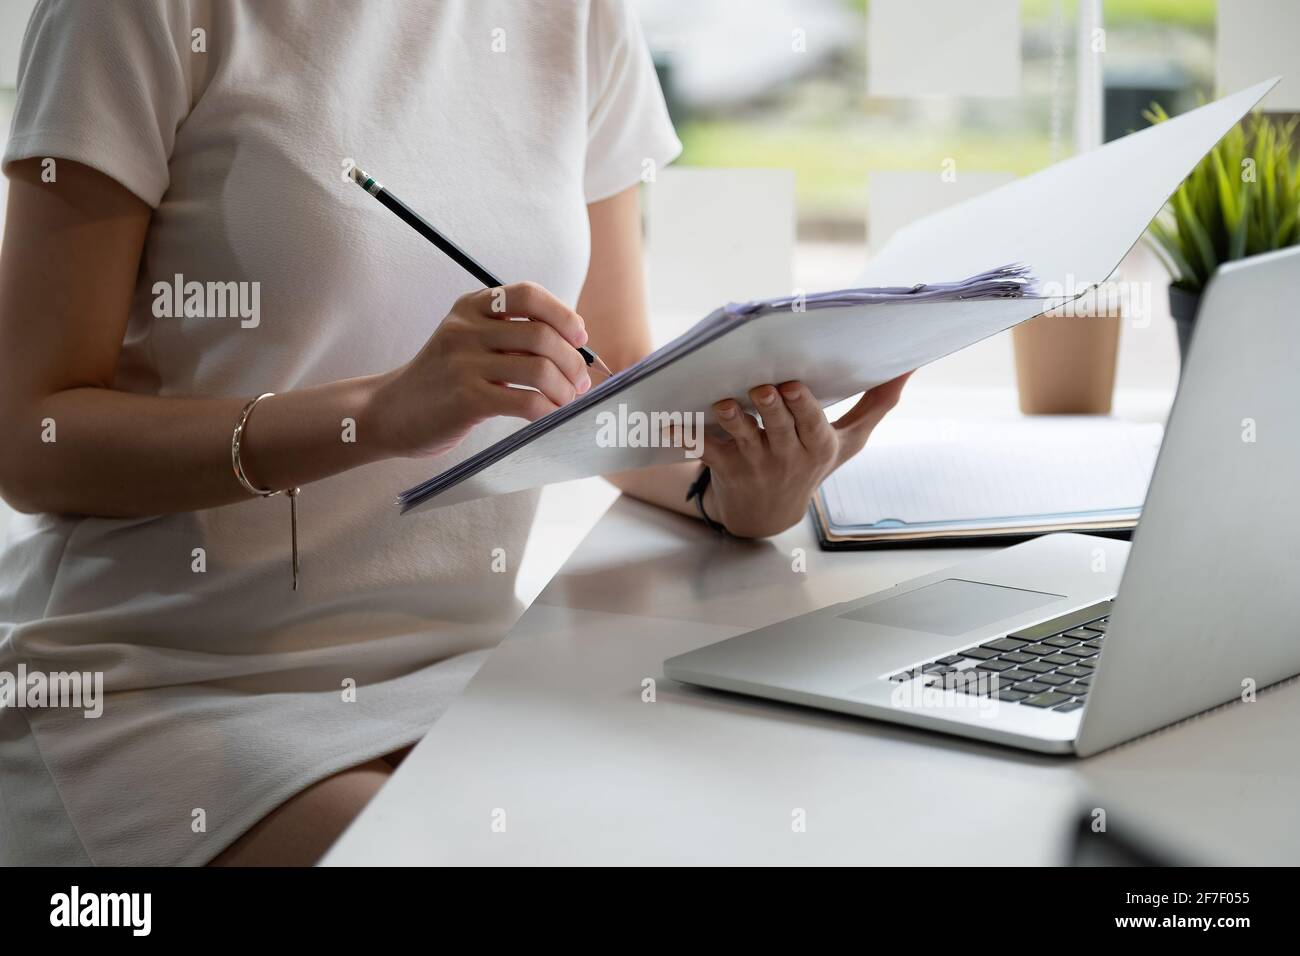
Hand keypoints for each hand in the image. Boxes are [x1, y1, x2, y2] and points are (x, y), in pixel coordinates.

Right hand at [374, 282, 591, 457]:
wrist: (389, 412)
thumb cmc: (442, 380)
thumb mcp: (468, 342)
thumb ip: (509, 336)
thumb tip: (573, 348)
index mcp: (470, 308)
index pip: (528, 294)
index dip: (562, 314)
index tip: (579, 337)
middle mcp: (466, 329)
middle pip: (541, 334)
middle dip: (572, 361)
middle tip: (580, 381)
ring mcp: (464, 363)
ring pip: (538, 368)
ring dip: (565, 389)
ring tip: (568, 400)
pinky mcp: (466, 399)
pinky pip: (525, 401)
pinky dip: (548, 409)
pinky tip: (549, 415)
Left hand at [700, 374, 911, 537]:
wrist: (766, 514)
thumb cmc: (811, 466)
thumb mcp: (849, 443)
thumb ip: (877, 405)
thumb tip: (910, 366)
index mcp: (818, 445)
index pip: (812, 424)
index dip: (802, 405)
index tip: (794, 385)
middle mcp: (787, 456)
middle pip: (778, 426)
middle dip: (770, 406)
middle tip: (760, 386)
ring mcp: (755, 464)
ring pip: (742, 436)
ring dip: (732, 418)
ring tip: (724, 403)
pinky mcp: (724, 467)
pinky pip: (705, 448)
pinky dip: (687, 435)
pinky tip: (671, 420)